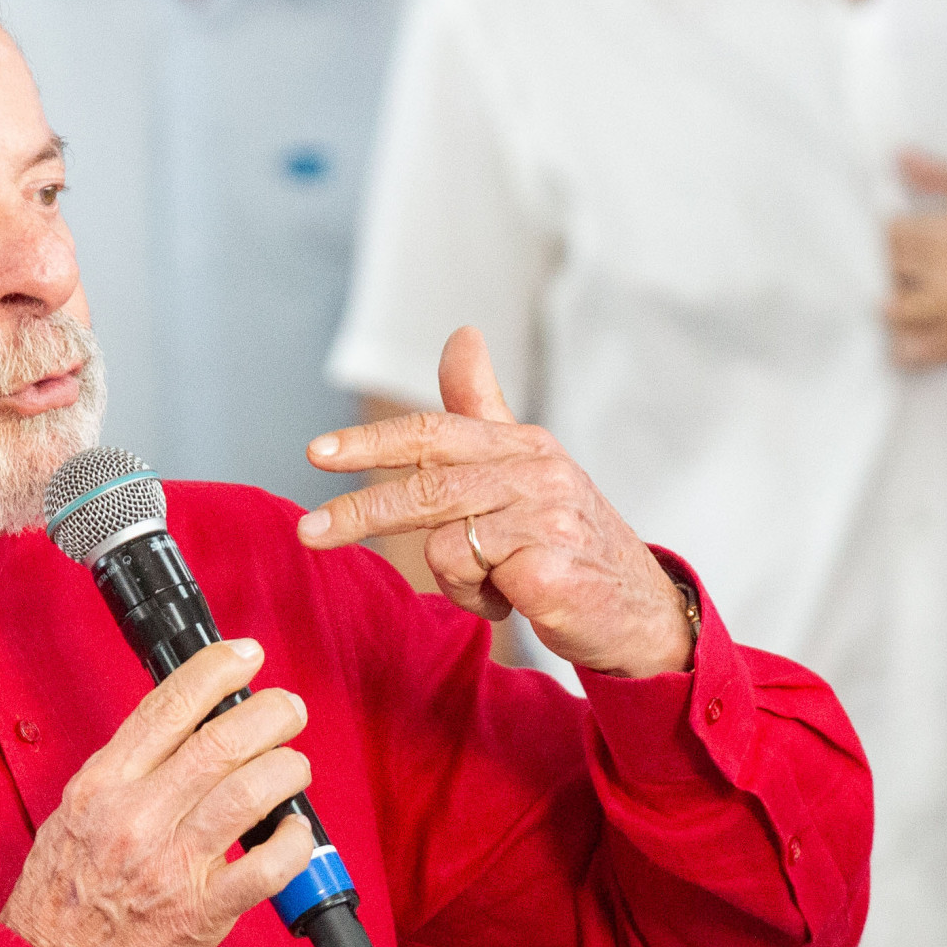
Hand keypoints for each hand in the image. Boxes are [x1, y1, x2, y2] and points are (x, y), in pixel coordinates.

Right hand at [0, 640, 316, 946]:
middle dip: (271, 713)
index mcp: (103, 785)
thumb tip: (187, 725)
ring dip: (288, 768)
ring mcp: (172, 865)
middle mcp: (137, 817)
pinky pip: (269, 865)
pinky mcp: (203, 911)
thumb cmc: (62, 896)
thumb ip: (128, 769)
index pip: (168, 706)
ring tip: (294, 766)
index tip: (245, 655)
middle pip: (222, 741)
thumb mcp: (76, 811)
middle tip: (287, 710)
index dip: (216, 669)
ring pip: (252, 792)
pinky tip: (295, 831)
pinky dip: (296, 840)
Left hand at [298, 328, 693, 677]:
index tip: (317, 454)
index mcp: (522, 445)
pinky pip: (472, 584)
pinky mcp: (550, 570)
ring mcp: (546, 520)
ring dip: (453, 576)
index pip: (433, 432)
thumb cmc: (568, 541)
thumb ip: (483, 408)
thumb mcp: (525, 470)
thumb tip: (461, 334)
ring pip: (442, 544)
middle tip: (309, 532)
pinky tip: (514, 599)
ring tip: (489, 582)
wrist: (637, 612)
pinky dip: (479, 600)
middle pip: (425, 486)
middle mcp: (536, 472)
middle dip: (360, 511)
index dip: (370, 441)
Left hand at [886, 151, 946, 367]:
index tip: (909, 244)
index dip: (895, 239)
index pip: (892, 233)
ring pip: (892, 312)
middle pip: (890, 269)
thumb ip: (942, 176)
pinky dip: (906, 348)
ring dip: (896, 309)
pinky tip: (918, 335)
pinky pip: (912, 352)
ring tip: (914, 302)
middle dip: (896, 271)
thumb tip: (899, 156)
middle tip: (914, 272)